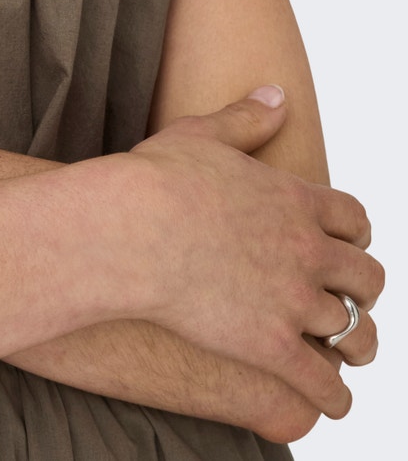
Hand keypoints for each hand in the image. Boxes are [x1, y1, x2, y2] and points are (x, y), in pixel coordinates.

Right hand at [117, 87, 382, 423]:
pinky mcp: (272, 345)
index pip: (355, 219)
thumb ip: (246, 117)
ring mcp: (292, 300)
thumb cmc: (154, 181)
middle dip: (364, 289)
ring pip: (354, 330)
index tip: (350, 244)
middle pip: (367, 276)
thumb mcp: (201, 135)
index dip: (356, 234)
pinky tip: (332, 403)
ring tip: (351, 352)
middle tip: (352, 298)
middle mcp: (307, 250)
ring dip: (357, 343)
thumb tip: (276, 93)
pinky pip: (322, 383)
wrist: (130, 230)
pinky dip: (335, 398)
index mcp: (295, 200)